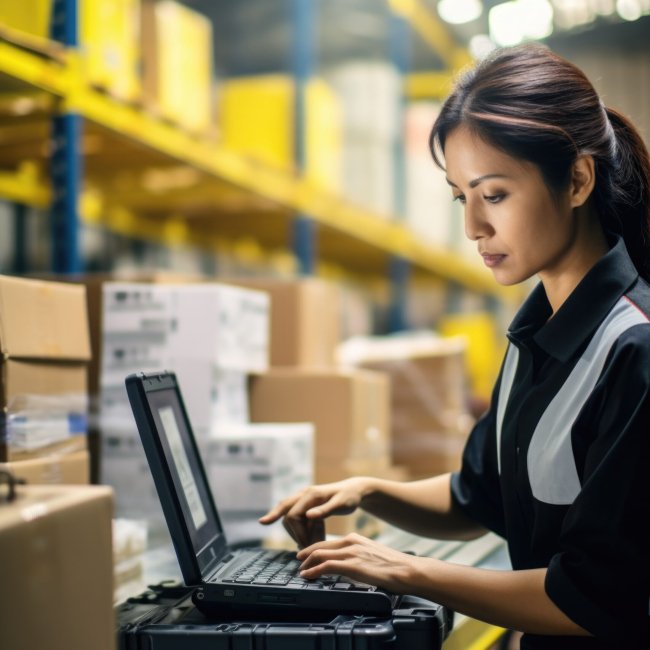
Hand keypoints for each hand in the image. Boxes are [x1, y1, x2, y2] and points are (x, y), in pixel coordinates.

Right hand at [258, 478, 368, 547]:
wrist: (354, 490)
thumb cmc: (349, 497)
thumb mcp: (341, 505)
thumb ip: (325, 510)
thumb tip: (308, 515)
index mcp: (310, 494)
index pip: (292, 516)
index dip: (297, 533)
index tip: (308, 546)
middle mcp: (302, 495)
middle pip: (286, 517)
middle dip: (294, 534)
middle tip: (306, 548)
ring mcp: (303, 499)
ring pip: (290, 520)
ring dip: (298, 533)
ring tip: (313, 543)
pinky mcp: (305, 505)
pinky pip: (297, 520)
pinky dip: (303, 531)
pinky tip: (314, 538)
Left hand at [296, 533, 421, 593]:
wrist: (407, 570)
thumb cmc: (394, 567)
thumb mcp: (372, 555)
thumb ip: (358, 556)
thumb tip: (350, 565)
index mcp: (355, 539)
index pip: (329, 542)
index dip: (315, 548)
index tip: (307, 554)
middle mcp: (351, 542)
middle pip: (320, 545)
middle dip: (306, 553)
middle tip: (298, 560)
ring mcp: (351, 553)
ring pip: (320, 554)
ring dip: (307, 563)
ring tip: (301, 570)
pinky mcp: (353, 565)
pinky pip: (327, 566)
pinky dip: (314, 570)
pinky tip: (308, 575)